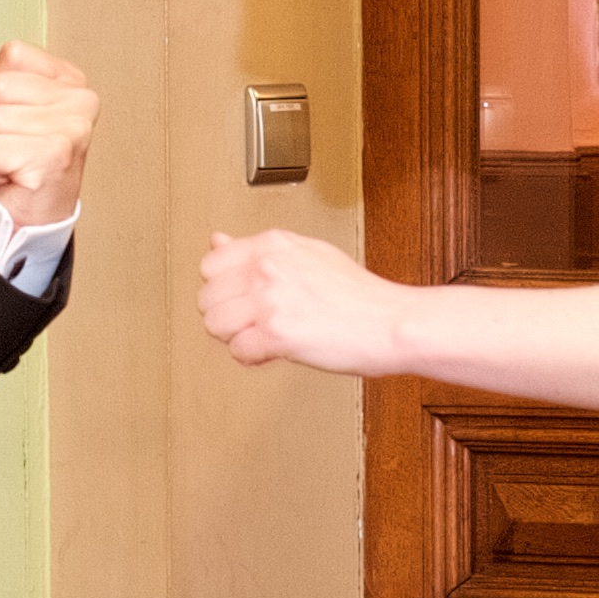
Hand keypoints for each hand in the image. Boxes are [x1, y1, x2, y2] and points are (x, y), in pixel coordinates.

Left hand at [0, 39, 94, 227]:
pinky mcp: (56, 156)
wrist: (26, 216)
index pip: (13, 54)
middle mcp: (80, 100)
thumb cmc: (13, 159)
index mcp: (69, 78)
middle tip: (12, 143)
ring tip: (14, 160)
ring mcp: (73, 128)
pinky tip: (15, 174)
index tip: (12, 114)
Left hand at [196, 229, 409, 376]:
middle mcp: (267, 268)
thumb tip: (217, 240)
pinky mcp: (277, 334)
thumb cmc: (358, 294)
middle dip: (226, 315)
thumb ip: (257, 248)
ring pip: (214, 325)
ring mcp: (271, 300)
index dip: (223, 287)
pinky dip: (252, 358)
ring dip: (235, 337)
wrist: (391, 323)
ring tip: (263, 336)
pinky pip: (237, 351)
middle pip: (207, 297)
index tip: (240, 298)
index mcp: (273, 244)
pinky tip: (272, 351)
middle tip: (253, 322)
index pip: (210, 263)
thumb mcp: (307, 253)